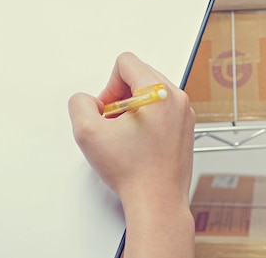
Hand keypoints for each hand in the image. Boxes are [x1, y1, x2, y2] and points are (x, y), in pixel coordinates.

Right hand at [68, 52, 194, 257]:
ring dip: (133, 107)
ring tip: (126, 134)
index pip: (127, 62)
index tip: (107, 111)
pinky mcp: (185, 127)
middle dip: (121, 95)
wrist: (157, 201)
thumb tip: (87, 101)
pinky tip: (139, 142)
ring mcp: (184, 113)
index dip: (108, 85)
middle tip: (114, 124)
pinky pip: (162, 109)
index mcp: (158, 92)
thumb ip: (79, 104)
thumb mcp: (88, 133)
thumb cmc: (132, 171)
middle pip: (140, 75)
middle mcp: (176, 98)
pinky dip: (147, 119)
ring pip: (151, 92)